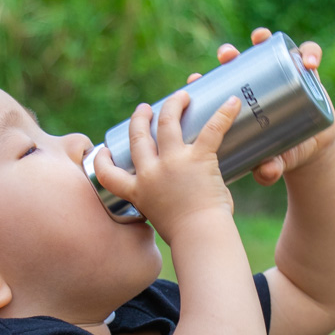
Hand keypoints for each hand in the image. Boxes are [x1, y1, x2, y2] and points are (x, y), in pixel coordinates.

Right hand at [93, 90, 242, 241]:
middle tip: (145, 109)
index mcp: (138, 192)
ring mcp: (173, 163)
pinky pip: (211, 129)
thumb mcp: (162, 221)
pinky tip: (231, 102)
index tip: (104, 150)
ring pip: (167, 122)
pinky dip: (223, 114)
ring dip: (173, 104)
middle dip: (140, 118)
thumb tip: (182, 201)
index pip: (109, 174)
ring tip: (181, 96)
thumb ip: (166, 206)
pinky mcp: (198, 159)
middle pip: (138, 136)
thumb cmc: (187, 236)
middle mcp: (150, 173)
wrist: (200, 238)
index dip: (103, 160)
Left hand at [188, 27, 334, 186]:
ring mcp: (282, 74)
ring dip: (262, 39)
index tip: (194, 78)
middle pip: (238, 62)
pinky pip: (309, 56)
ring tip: (260, 38)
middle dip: (229, 54)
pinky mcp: (307, 73)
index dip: (204, 79)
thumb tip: (266, 172)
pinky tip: (309, 63)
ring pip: (270, 49)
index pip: (217, 87)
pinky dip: (310, 54)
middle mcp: (257, 84)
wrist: (310, 148)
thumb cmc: (281, 153)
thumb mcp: (274, 161)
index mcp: (238, 103)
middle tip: (226, 55)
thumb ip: (270, 168)